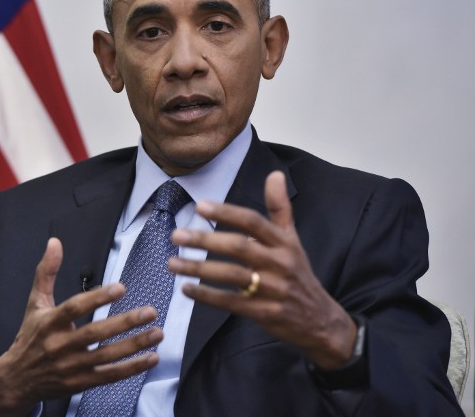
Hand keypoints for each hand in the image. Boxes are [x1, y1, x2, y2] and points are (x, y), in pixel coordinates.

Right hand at [0, 238, 163, 415]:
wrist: (17, 379)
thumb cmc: (30, 336)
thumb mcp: (35, 303)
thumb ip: (47, 272)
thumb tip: (55, 242)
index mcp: (50, 322)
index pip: (75, 308)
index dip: (97, 298)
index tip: (121, 288)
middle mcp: (60, 346)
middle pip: (95, 333)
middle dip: (125, 323)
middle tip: (150, 312)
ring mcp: (71, 367)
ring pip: (106, 356)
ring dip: (134, 345)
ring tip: (157, 333)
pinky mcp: (80, 383)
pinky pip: (109, 376)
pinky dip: (131, 368)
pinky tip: (151, 358)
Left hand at [168, 171, 355, 369]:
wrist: (320, 320)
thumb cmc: (298, 274)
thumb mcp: (293, 240)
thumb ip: (279, 208)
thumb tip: (274, 174)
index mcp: (284, 243)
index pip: (253, 221)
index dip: (226, 212)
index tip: (200, 206)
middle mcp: (279, 263)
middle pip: (238, 247)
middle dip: (205, 240)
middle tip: (176, 235)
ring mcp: (272, 289)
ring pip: (231, 275)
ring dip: (199, 268)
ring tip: (173, 263)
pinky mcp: (264, 313)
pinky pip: (231, 302)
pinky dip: (207, 296)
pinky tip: (187, 289)